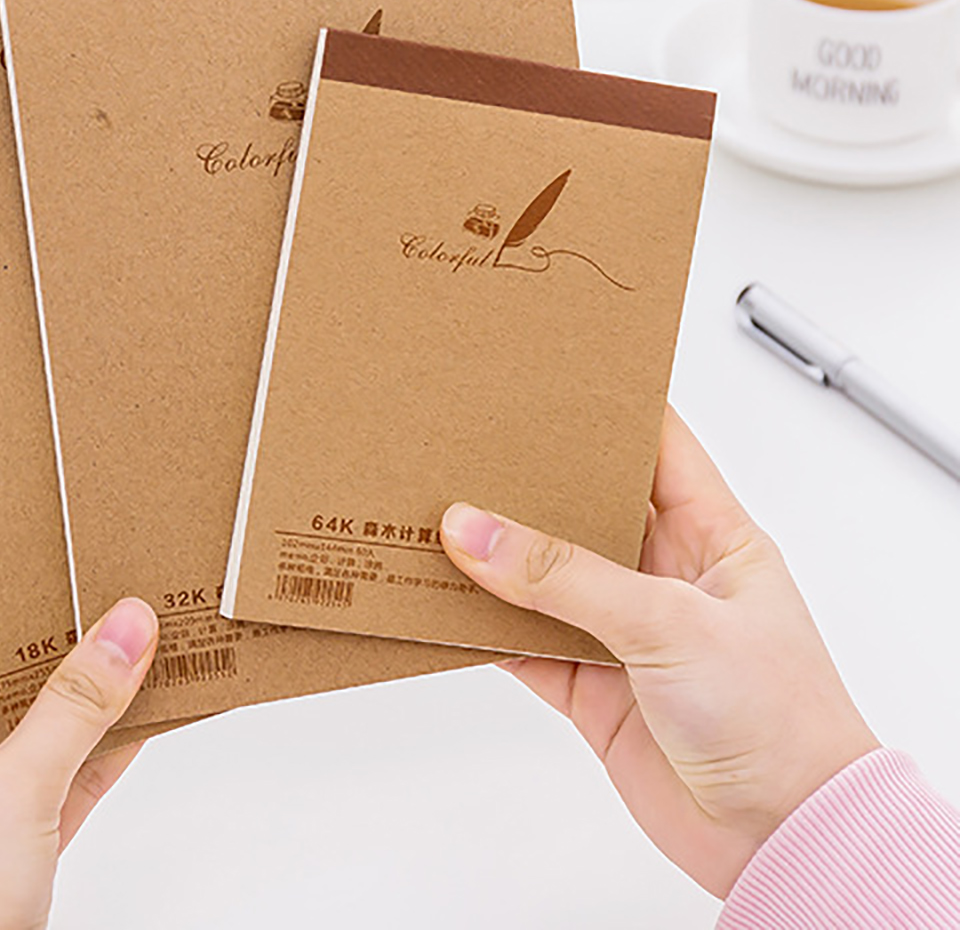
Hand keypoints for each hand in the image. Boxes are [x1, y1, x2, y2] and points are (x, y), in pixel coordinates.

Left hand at [0, 592, 157, 929]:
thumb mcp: (7, 801)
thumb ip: (72, 710)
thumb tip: (125, 626)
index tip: (21, 537)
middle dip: (41, 630)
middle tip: (95, 574)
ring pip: (26, 725)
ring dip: (81, 688)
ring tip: (137, 630)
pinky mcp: (6, 849)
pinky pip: (56, 776)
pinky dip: (99, 746)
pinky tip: (149, 707)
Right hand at [439, 406, 877, 897]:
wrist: (787, 843)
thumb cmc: (784, 724)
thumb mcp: (671, 624)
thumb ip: (565, 578)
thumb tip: (477, 531)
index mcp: (711, 534)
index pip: (654, 443)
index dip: (602, 405)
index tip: (540, 375)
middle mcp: (663, 574)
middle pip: (580, 504)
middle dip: (525, 478)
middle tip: (462, 444)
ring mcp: (624, 631)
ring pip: (540, 574)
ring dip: (492, 554)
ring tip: (432, 516)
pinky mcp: (591, 687)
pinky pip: (520, 641)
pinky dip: (479, 625)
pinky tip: (441, 602)